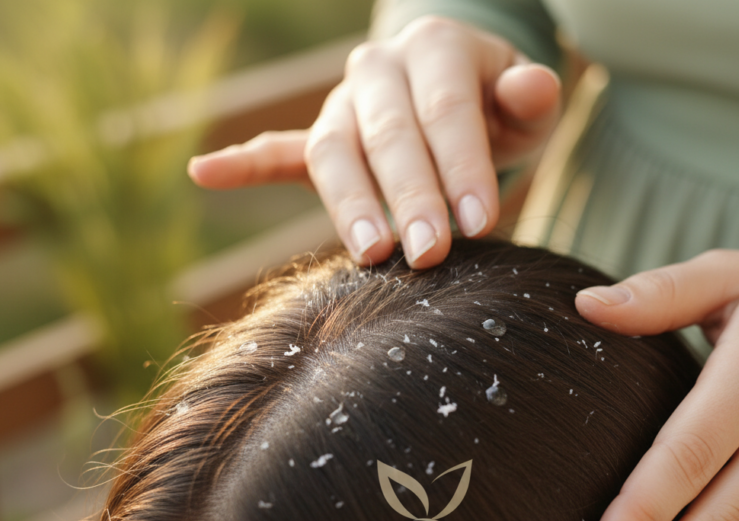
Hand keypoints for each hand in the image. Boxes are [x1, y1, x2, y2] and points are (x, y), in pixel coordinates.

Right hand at [187, 16, 560, 267]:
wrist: (458, 95)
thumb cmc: (498, 106)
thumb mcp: (524, 98)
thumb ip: (530, 94)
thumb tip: (532, 85)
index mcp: (435, 48)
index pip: (445, 110)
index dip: (462, 166)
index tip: (481, 224)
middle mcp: (379, 68)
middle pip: (388, 134)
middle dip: (410, 196)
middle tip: (431, 254)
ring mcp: (343, 104)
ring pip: (335, 150)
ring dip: (349, 203)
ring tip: (371, 253)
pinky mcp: (319, 137)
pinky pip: (279, 149)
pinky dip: (244, 163)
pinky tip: (206, 173)